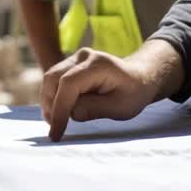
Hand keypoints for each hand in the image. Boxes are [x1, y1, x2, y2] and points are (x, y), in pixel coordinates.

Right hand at [40, 48, 158, 141]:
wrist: (140, 78)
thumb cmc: (133, 94)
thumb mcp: (119, 107)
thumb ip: (94, 109)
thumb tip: (69, 113)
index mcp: (98, 64)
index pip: (68, 84)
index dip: (59, 109)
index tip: (56, 133)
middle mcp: (84, 56)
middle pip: (53, 78)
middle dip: (50, 105)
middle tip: (56, 129)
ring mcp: (76, 58)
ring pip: (50, 79)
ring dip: (50, 102)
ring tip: (58, 122)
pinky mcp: (72, 65)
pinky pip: (55, 80)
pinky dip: (53, 97)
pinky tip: (61, 113)